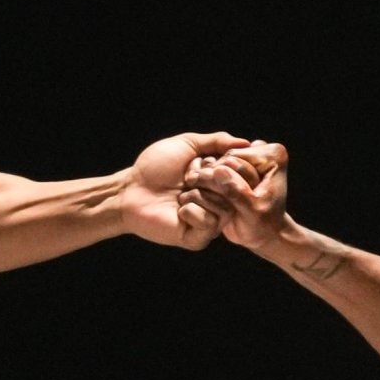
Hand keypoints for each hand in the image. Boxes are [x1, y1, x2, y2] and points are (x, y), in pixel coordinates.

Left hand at [124, 131, 254, 248]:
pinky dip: (191, 211)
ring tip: (180, 195)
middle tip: (186, 178)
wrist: (131, 189)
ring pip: (224, 207)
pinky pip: (209, 223)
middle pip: (237, 190)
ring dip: (197, 194)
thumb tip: (247, 142)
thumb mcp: (188, 144)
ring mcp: (211, 223)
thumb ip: (217, 141)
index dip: (224, 163)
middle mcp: (221, 203)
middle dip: (208, 177)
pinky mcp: (198, 238)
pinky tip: (178, 211)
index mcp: (221, 182)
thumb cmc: (155, 167)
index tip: (200, 162)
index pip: (245, 173)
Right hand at [186, 141, 290, 249]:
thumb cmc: (262, 224)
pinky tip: (220, 195)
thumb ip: (236, 191)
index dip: (226, 181)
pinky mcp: (239, 161)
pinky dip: (213, 182)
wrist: (265, 233)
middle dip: (220, 181)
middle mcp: (263, 149)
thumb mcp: (251, 212)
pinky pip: (214, 168)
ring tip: (224, 200)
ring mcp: (250, 154)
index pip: (232, 159)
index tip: (237, 201)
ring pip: (216, 163)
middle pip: (224, 159)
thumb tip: (217, 171)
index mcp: (274, 156)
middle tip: (229, 202)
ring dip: (214, 182)